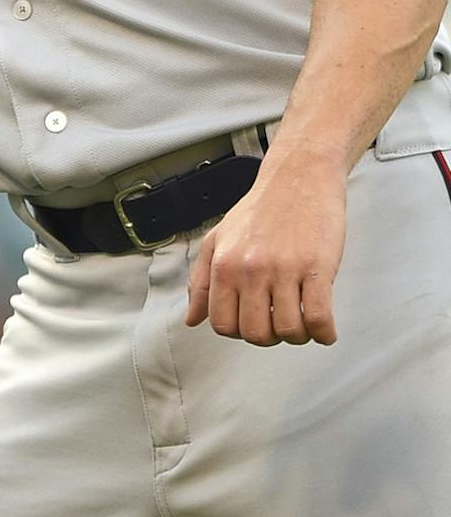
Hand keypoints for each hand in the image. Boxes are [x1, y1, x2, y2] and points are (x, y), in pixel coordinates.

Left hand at [184, 146, 347, 345]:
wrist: (298, 179)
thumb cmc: (260, 210)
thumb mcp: (218, 240)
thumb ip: (201, 282)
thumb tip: (191, 319)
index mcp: (224, 265)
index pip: (222, 323)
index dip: (239, 332)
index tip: (253, 322)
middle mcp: (250, 269)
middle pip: (255, 333)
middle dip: (269, 338)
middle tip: (279, 322)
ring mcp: (284, 270)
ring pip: (288, 330)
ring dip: (298, 336)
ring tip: (302, 322)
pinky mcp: (317, 268)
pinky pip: (319, 318)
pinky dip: (324, 333)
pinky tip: (324, 328)